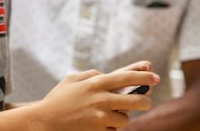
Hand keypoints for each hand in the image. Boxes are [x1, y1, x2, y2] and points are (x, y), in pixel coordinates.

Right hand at [30, 67, 158, 130]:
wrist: (43, 121)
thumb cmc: (58, 99)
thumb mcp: (73, 79)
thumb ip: (91, 75)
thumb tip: (106, 75)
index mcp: (96, 82)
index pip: (126, 76)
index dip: (144, 75)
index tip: (156, 75)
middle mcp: (100, 98)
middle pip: (135, 99)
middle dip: (145, 101)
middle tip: (147, 101)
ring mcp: (99, 116)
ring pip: (125, 118)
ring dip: (123, 118)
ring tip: (115, 116)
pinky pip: (114, 130)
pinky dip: (112, 128)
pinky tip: (104, 125)